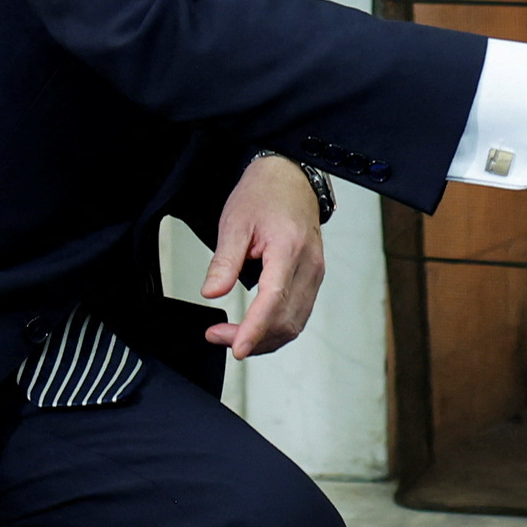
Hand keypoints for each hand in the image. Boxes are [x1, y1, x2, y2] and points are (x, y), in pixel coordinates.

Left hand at [201, 155, 325, 358]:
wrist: (291, 179)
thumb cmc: (265, 195)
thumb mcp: (234, 222)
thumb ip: (224, 261)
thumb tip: (212, 293)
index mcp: (289, 249)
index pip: (274, 299)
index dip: (255, 329)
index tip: (237, 347)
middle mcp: (309, 266)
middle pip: (286, 320)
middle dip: (252, 338)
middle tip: (217, 335)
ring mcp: (315, 274)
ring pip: (294, 324)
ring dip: (264, 339)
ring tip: (231, 336)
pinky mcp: (313, 279)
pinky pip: (298, 315)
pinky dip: (275, 329)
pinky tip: (254, 329)